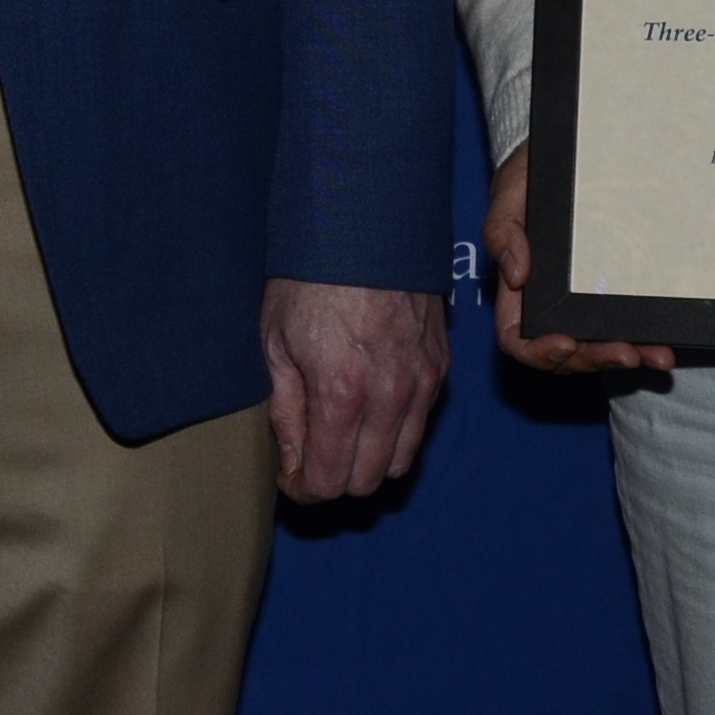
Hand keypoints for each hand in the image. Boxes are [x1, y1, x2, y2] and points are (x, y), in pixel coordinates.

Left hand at [261, 276, 448, 503]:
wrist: (365, 223)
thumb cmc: (308, 277)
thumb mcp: (274, 342)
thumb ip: (285, 412)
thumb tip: (291, 464)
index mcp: (342, 394)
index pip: (329, 482)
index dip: (303, 490)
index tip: (288, 478)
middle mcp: (390, 397)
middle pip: (367, 483)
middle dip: (334, 481)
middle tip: (309, 461)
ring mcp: (422, 383)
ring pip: (400, 462)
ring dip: (367, 463)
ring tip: (338, 440)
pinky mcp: (439, 367)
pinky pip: (420, 426)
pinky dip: (394, 433)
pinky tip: (368, 410)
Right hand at [480, 144, 670, 376]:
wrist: (573, 149)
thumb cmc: (532, 173)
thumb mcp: (510, 192)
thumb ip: (503, 231)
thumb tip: (516, 276)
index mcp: (518, 289)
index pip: (517, 337)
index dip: (538, 351)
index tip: (565, 342)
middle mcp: (551, 302)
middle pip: (566, 353)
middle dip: (595, 359)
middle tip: (626, 353)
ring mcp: (584, 301)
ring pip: (600, 347)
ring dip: (628, 357)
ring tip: (656, 356)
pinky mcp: (614, 292)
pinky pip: (626, 327)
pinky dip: (645, 341)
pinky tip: (664, 346)